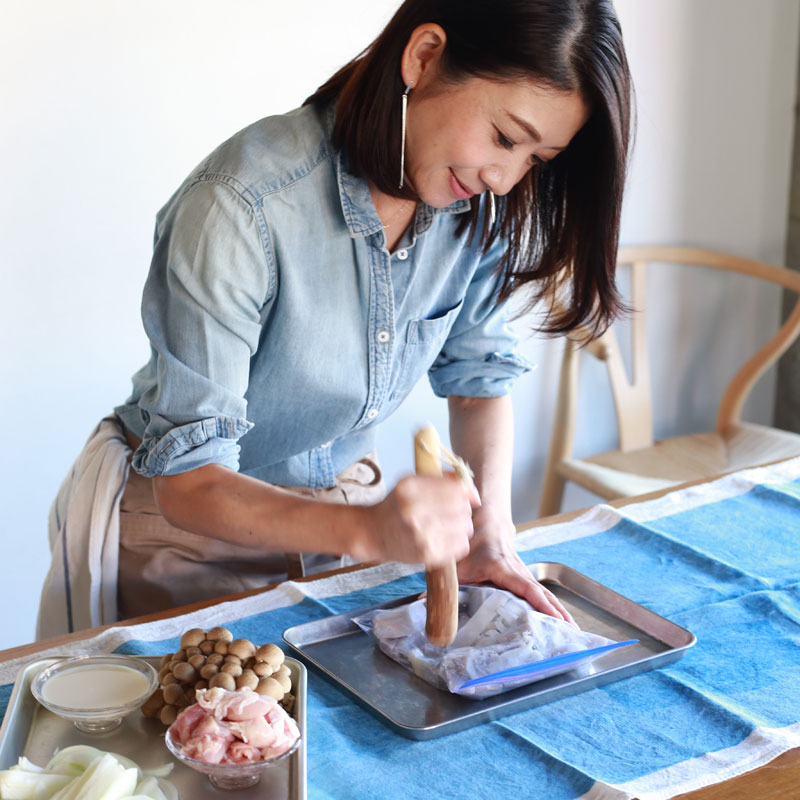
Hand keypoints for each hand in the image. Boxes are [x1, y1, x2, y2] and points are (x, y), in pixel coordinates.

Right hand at [361, 474, 478, 566]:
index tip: (462, 496)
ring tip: (447, 525)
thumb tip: (474, 494)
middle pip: (463, 508)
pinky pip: (462, 545)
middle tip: (451, 512)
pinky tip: (444, 537)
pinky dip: (458, 541)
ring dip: (461, 525)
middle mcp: (413, 512)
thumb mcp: (412, 482)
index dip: (465, 492)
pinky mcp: (427, 555)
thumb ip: (444, 480)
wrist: (374, 533)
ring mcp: (420, 535)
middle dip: (462, 508)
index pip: (456, 489)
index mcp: (410, 488)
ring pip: (466, 527)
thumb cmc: (397, 505)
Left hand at [457, 504, 576, 626]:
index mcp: (501, 567)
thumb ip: (447, 584)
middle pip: (542, 593)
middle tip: (571, 633)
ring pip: (545, 593)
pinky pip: (542, 593)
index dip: (539, 602)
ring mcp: (524, 573)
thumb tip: (428, 606)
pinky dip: (554, 606)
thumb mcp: (456, 564)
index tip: (553, 617)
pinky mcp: (525, 577)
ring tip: (573, 632)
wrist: (485, 524)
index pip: (525, 586)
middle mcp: (518, 570)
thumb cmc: (470, 545)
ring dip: (560, 611)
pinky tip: (561, 621)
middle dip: (558, 612)